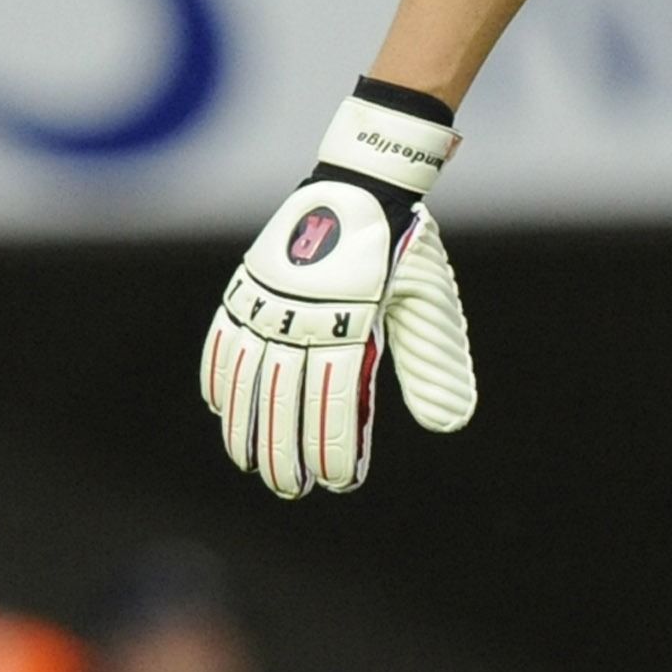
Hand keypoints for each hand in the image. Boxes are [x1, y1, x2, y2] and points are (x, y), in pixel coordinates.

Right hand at [200, 84, 475, 496]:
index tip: (341, 483)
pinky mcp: (245, 289)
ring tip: (254, 466)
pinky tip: (223, 412)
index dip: (336, 446)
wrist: (364, 182)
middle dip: (288, 451)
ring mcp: (267, 302)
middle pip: (285, 399)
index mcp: (352, 319)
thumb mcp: (429, 301)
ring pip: (247, 380)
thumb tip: (452, 423)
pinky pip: (222, 343)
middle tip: (295, 490)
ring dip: (247, 428)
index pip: (335, 400)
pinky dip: (219, 379)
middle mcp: (303, 315)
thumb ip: (432, 363)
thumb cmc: (405, 247)